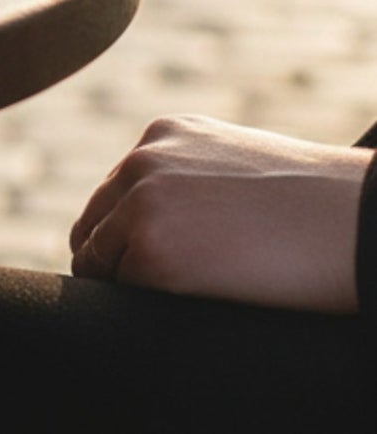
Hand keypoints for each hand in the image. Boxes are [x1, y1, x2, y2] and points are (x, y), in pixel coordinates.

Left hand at [71, 115, 370, 313]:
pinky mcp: (152, 253)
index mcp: (161, 135)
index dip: (122, 231)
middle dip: (110, 258)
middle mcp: (140, 162)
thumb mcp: (236, 165)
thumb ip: (191, 176)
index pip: (116, 192)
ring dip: (121, 284)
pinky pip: (123, 290)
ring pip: (99, 258)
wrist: (353, 222)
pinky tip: (178, 311)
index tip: (134, 260)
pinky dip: (139, 306)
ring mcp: (141, 204)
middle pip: (95, 224)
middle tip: (137, 294)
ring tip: (164, 305)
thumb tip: (169, 219)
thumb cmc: (313, 202)